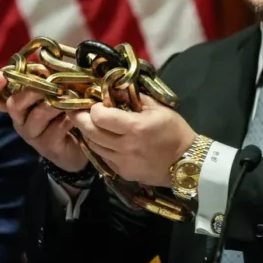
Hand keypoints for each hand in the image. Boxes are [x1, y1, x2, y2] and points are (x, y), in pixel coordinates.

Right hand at [0, 71, 88, 171]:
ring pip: (37, 115)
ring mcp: (32, 134)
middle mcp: (19, 119)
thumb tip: (47, 57)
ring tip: (70, 98)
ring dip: (55, 103)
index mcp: (17, 103)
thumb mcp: (55, 90)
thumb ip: (48, 76)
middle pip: (14, 104)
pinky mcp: (47, 146)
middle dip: (33, 90)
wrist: (79, 143)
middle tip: (53, 84)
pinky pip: (55, 130)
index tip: (3, 75)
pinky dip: (67, 119)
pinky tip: (76, 115)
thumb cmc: (63, 110)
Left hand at [67, 94, 196, 186]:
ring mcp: (122, 162)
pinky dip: (99, 147)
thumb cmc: (175, 132)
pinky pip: (103, 158)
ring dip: (87, 134)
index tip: (96, 103)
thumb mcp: (158, 108)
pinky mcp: (123, 173)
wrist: (187, 163)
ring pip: (93, 147)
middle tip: (75, 111)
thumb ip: (135, 98)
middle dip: (80, 119)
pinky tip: (102, 140)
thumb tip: (115, 90)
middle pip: (91, 132)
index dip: (94, 108)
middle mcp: (125, 146)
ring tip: (87, 124)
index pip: (100, 117)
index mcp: (134, 127)